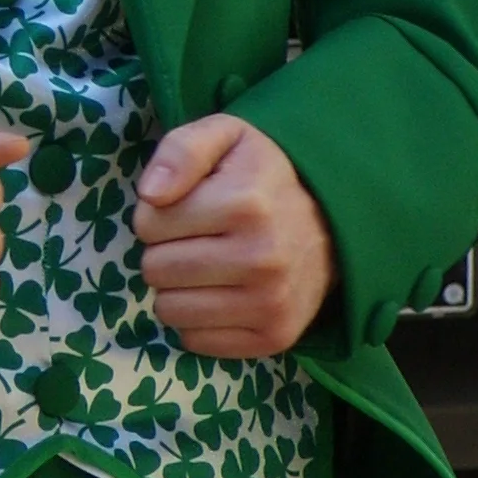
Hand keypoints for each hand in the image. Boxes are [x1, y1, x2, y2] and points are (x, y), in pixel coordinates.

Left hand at [134, 114, 335, 357]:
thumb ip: (181, 150)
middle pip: (154, 269)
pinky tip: (223, 294)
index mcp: (245, 204)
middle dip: (165, 252)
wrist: (330, 222)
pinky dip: (198, 320)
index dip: (157, 214)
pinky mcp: (274, 337)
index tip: (187, 208)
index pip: (147, 223)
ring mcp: (270, 303)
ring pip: (168, 309)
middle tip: (198, 239)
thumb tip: (150, 195)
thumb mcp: (226, 136)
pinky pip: (194, 341)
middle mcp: (261, 258)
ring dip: (178, 289)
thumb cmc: (262, 176)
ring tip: (208, 267)